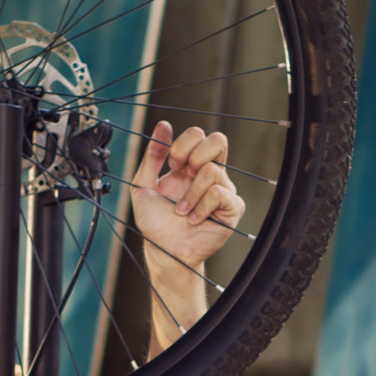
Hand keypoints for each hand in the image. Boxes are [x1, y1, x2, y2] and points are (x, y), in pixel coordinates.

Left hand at [131, 121, 243, 273]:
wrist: (163, 250)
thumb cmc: (155, 222)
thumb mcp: (144, 184)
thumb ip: (152, 155)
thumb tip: (164, 125)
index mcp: (191, 166)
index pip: (199, 135)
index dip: (184, 144)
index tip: (172, 164)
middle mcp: (210, 175)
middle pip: (218, 140)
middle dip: (194, 154)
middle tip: (184, 174)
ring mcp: (223, 191)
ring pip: (213, 170)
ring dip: (190, 193)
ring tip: (182, 211)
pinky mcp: (231, 209)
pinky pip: (221, 194)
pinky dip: (201, 207)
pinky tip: (194, 220)